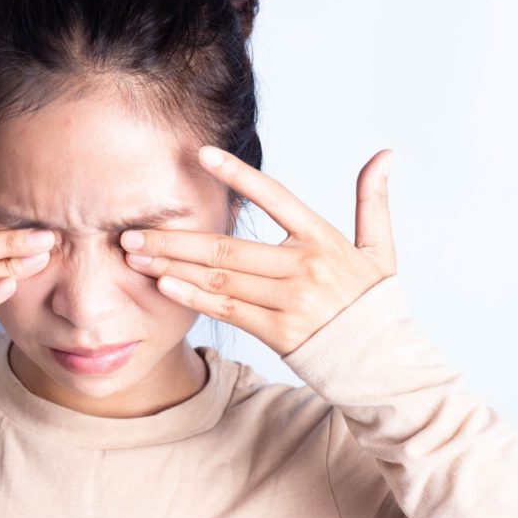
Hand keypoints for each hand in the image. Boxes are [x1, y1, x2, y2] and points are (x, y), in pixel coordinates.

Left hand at [119, 146, 396, 357]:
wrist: (385, 364)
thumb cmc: (375, 303)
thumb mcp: (380, 249)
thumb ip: (373, 200)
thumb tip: (386, 153)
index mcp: (323, 238)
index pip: (274, 197)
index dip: (237, 175)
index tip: (200, 155)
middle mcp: (304, 267)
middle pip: (226, 247)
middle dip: (173, 239)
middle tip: (131, 232)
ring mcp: (290, 301)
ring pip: (220, 279)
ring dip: (172, 267)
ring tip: (135, 256)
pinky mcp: (279, 332)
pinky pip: (228, 311)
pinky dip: (193, 297)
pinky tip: (163, 285)